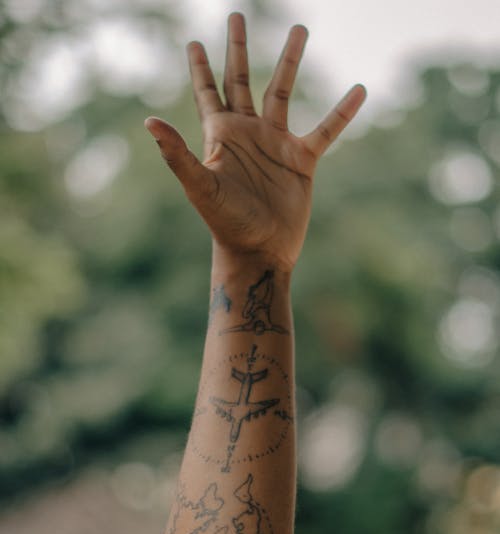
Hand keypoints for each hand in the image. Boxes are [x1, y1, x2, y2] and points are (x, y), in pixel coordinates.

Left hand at [145, 12, 365, 272]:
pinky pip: (325, 130)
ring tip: (301, 29)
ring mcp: (275, 145)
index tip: (194, 42)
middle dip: (238, 49)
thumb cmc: (226, 223)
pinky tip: (358, 90)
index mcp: (221, 136)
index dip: (200, 67)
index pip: (208, 92)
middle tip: (237, 16)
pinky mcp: (301, 161)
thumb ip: (177, 154)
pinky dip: (342, 112)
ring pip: (283, 93)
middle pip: (242, 80)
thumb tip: (149, 121)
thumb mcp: (201, 187)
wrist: (260, 251)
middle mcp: (247, 134)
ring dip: (291, 61)